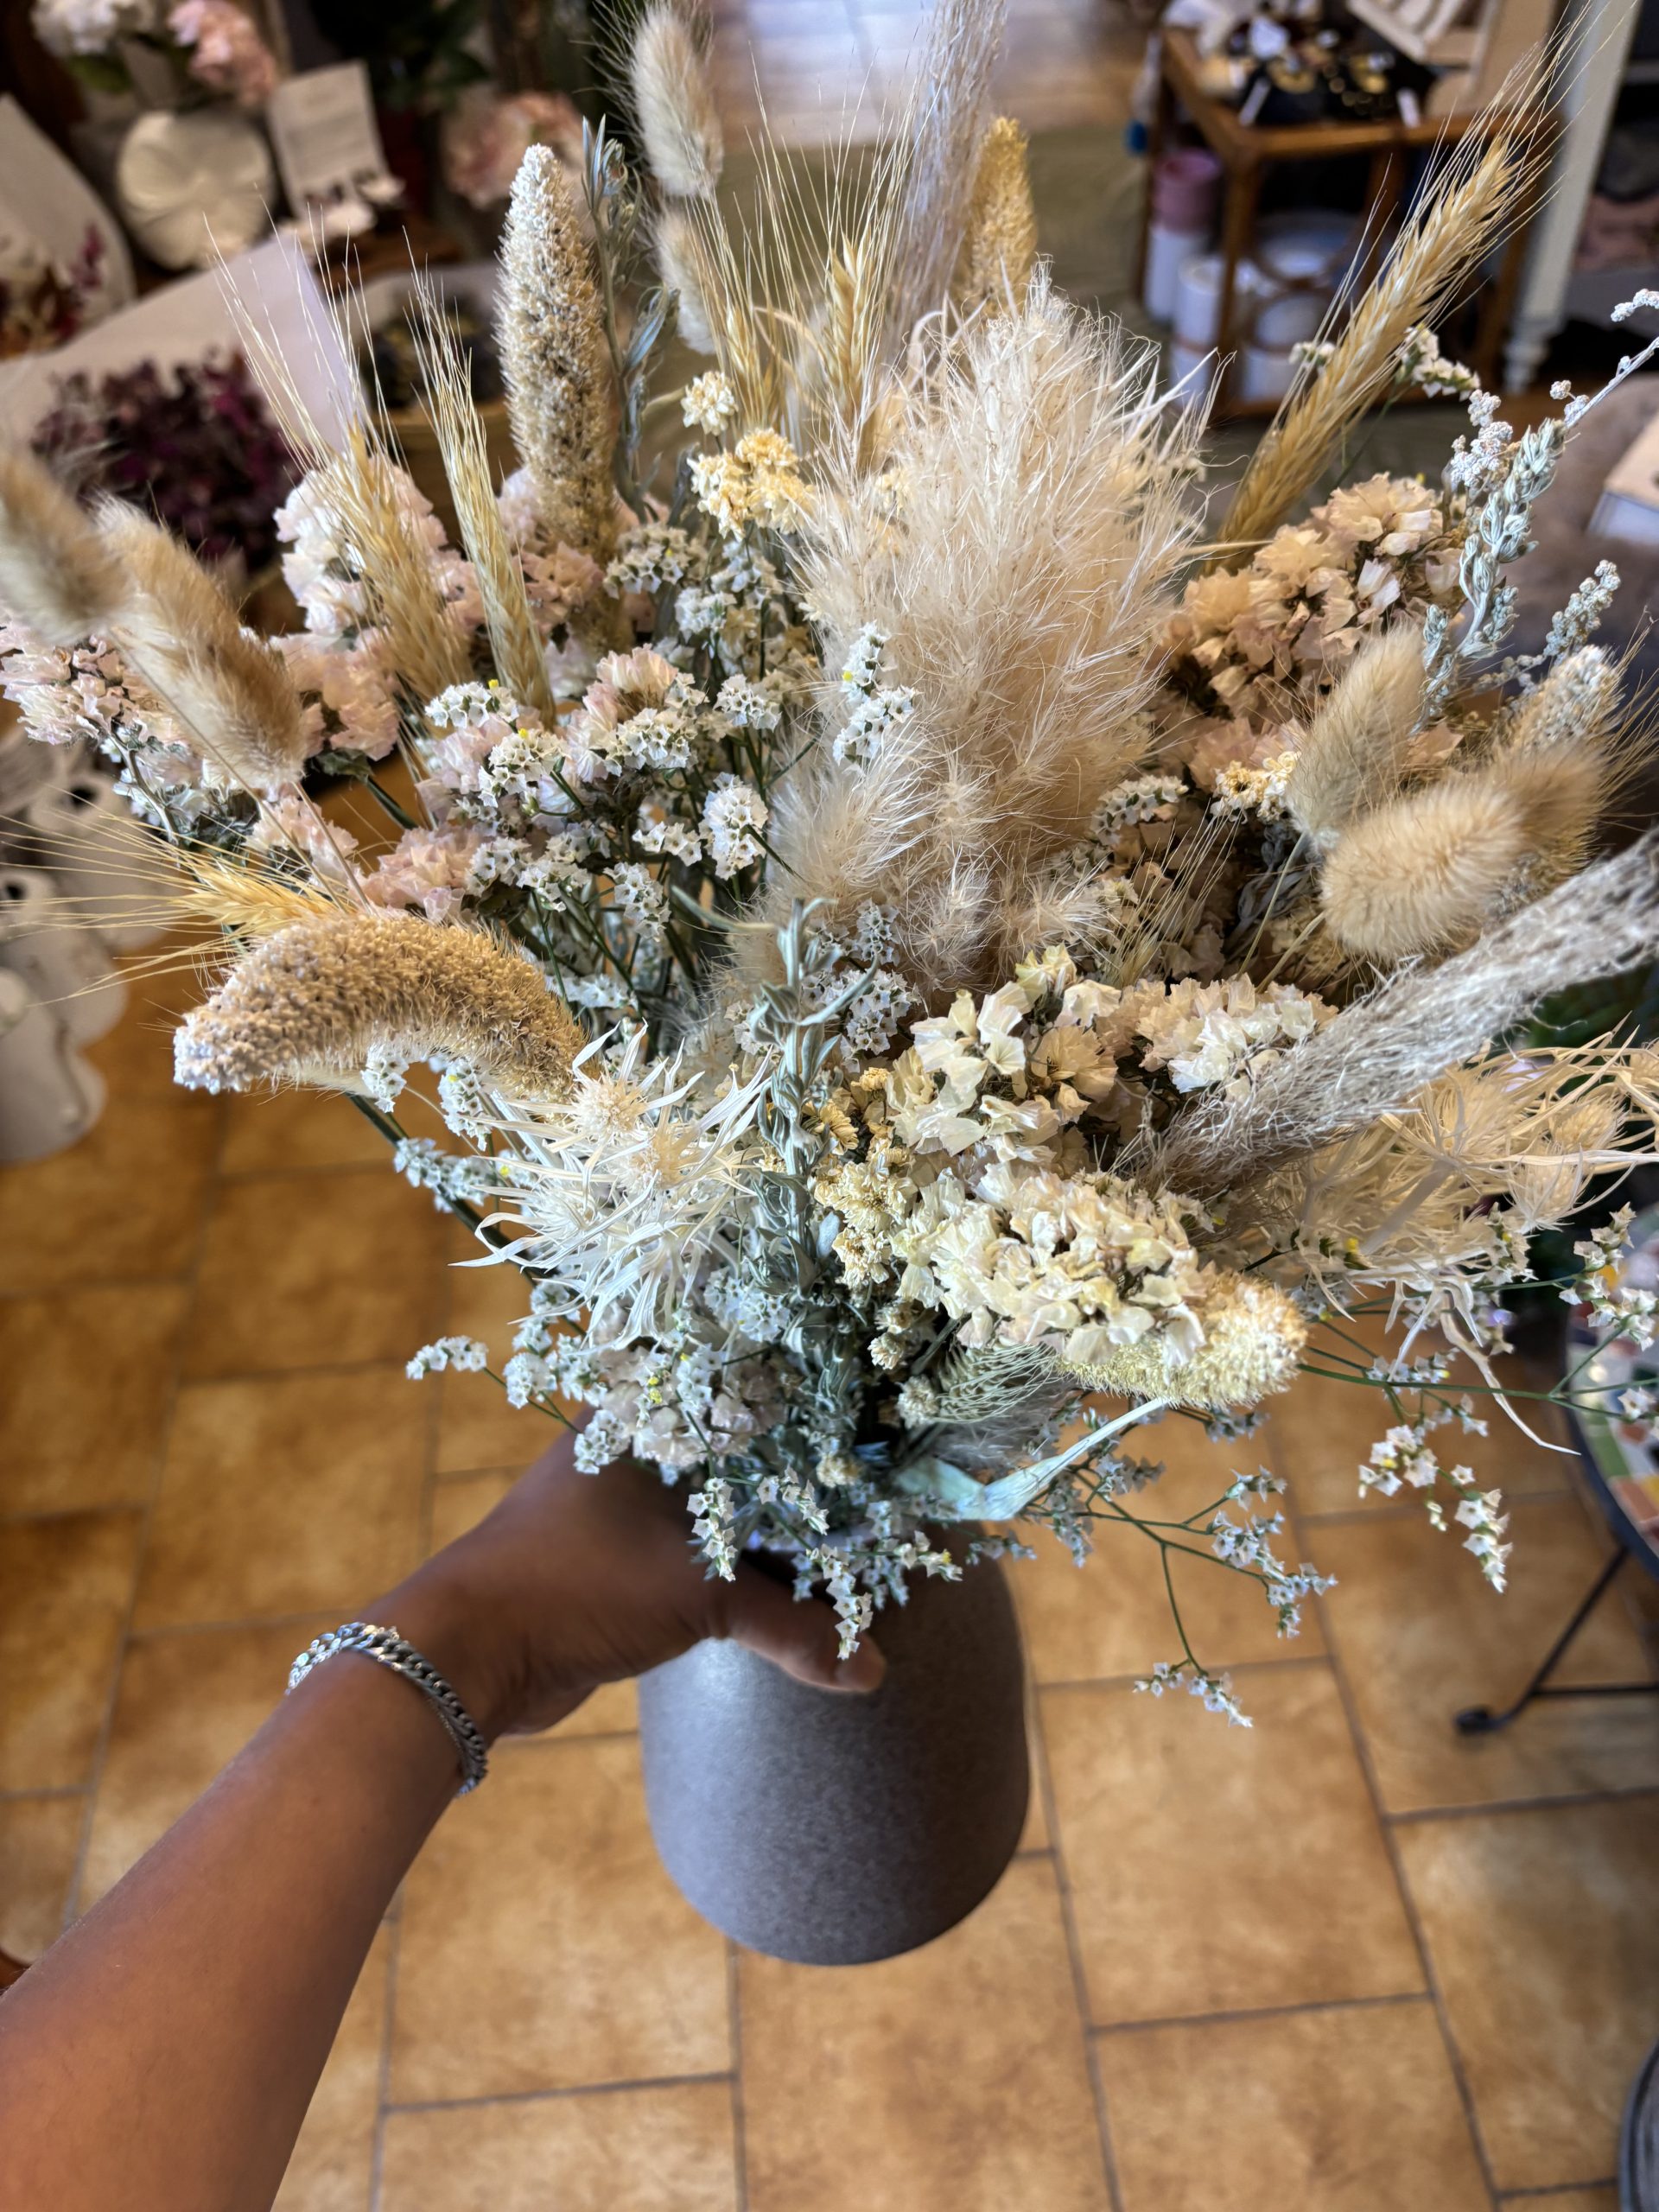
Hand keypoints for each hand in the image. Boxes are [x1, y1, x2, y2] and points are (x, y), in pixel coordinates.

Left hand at [370, 1429, 884, 1740]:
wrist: (467, 1654)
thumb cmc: (575, 1586)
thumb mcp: (697, 1597)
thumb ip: (789, 1626)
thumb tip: (868, 1669)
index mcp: (648, 1417)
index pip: (754, 1403)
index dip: (817, 1433)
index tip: (880, 1462)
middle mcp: (637, 1447)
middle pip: (744, 1463)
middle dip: (803, 1501)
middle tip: (875, 1525)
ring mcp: (623, 1506)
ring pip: (721, 1516)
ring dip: (772, 1547)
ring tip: (846, 1569)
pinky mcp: (616, 1562)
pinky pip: (697, 1559)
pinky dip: (739, 1579)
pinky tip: (789, 1602)